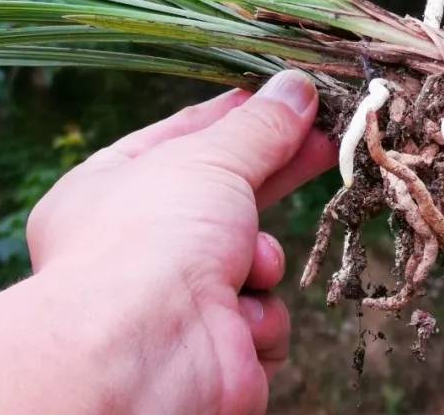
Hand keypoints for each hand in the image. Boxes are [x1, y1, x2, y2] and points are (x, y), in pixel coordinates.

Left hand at [25, 69, 334, 413]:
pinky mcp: (215, 349)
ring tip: (248, 267)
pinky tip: (239, 323)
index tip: (292, 98)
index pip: (185, 137)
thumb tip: (297, 88)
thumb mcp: (209, 158)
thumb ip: (259, 126)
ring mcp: (176, 299)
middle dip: (279, 173)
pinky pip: (264, 319)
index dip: (241, 116)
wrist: (146, 354)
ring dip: (262, 260)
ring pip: (255, 261)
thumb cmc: (152, 239)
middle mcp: (139, 243)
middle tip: (331, 141)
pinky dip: (261, 318)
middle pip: (229, 196)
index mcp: (112, 187)